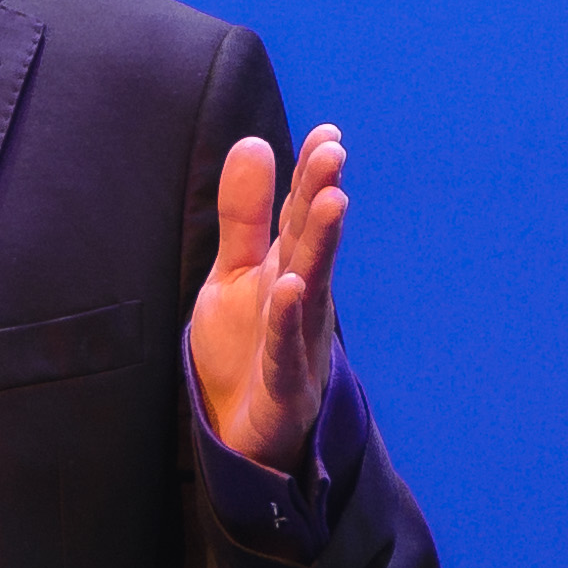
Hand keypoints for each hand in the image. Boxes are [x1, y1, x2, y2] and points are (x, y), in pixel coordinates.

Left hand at [188, 127, 348, 478]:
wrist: (242, 434)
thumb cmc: (246, 347)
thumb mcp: (234, 273)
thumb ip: (243, 215)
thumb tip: (254, 142)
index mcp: (289, 270)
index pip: (301, 217)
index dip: (311, 177)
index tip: (327, 134)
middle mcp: (301, 302)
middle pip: (311, 245)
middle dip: (321, 198)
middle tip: (333, 153)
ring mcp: (297, 344)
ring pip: (310, 290)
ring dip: (321, 246)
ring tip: (331, 201)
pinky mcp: (283, 388)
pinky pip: (284, 351)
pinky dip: (286, 321)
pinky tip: (289, 288)